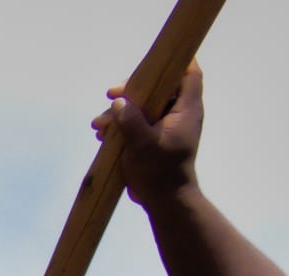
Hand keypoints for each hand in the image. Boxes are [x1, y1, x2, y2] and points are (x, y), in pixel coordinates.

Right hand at [94, 60, 202, 205]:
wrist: (165, 201)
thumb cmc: (160, 172)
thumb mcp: (142, 145)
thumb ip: (131, 120)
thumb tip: (119, 102)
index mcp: (186, 110)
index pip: (189, 74)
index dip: (176, 61)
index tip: (153, 60)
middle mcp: (180, 114)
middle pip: (160, 88)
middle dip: (133, 91)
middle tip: (110, 95)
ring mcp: (168, 127)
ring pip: (145, 107)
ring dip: (121, 112)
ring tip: (99, 126)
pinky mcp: (155, 139)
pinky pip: (139, 123)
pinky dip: (122, 125)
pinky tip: (104, 135)